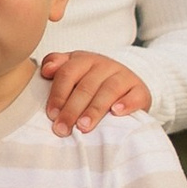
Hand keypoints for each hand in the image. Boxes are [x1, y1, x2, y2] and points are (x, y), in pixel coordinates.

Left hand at [39, 47, 153, 138]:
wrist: (127, 85)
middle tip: (62, 128)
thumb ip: (57, 65)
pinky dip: (126, 104)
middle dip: (72, 109)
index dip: (58, 94)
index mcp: (85, 59)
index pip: (68, 73)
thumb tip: (46, 69)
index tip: (51, 114)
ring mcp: (124, 76)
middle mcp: (105, 65)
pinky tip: (116, 113)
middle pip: (86, 86)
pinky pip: (135, 95)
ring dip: (95, 109)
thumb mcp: (75, 70)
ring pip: (108, 90)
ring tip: (83, 127)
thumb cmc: (93, 82)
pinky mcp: (140, 90)